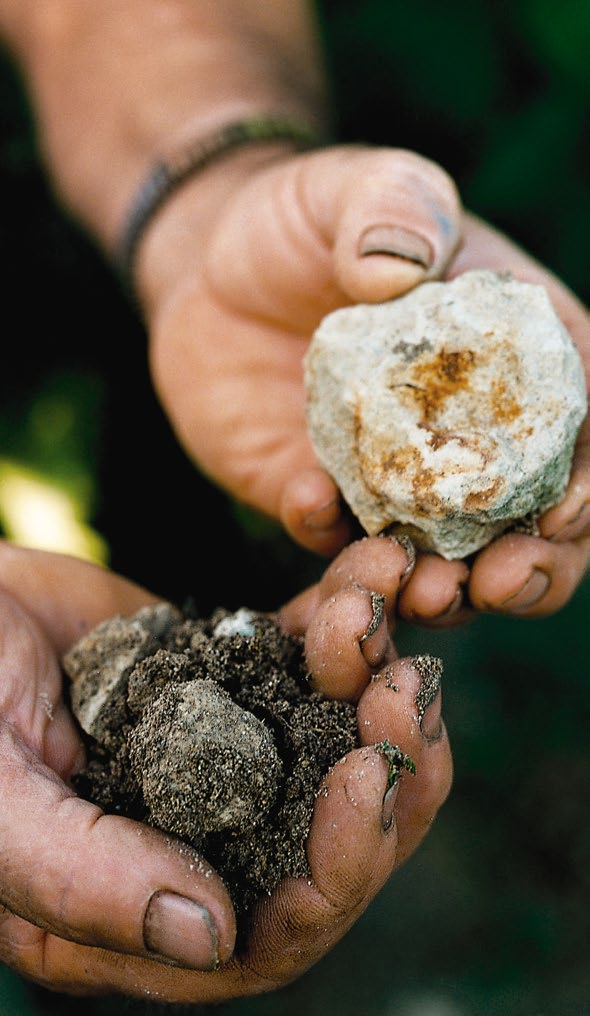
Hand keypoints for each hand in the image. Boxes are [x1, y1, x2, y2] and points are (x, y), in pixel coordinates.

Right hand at [0, 538, 450, 1000]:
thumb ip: (81, 879)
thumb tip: (212, 936)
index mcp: (129, 913)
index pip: (267, 935)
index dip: (336, 870)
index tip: (366, 777)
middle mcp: (188, 848)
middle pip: (326, 847)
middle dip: (384, 771)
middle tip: (410, 688)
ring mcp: (214, 764)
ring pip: (331, 752)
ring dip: (376, 690)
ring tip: (384, 611)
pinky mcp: (223, 687)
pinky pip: (304, 667)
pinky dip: (343, 625)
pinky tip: (369, 573)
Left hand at [141, 147, 588, 624]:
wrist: (212, 270)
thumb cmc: (304, 218)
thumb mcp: (353, 188)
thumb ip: (391, 204)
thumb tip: (405, 262)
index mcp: (517, 363)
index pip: (581, 436)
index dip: (587, 488)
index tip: (559, 517)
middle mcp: (470, 438)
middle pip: (533, 530)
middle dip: (531, 573)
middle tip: (495, 585)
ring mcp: (399, 482)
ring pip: (446, 564)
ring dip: (442, 592)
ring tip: (418, 591)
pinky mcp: (329, 503)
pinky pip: (337, 544)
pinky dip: (331, 545)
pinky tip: (308, 503)